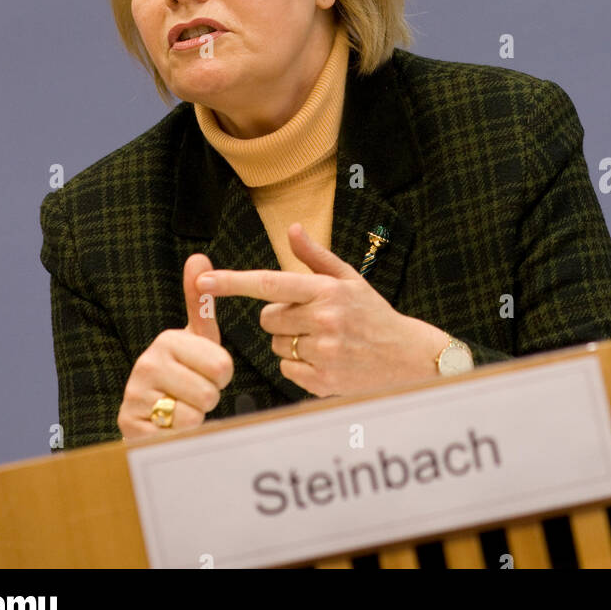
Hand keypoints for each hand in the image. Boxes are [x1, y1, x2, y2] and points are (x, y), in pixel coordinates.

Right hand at [117, 254, 234, 439]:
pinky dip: (180, 434)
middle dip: (208, 397)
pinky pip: (178, 434)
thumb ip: (200, 302)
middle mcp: (146, 364)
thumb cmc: (182, 372)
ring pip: (195, 414)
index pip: (221, 366)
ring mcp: (135, 396)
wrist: (150, 414)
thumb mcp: (196, 338)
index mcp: (166, 340)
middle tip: (192, 391)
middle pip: (210, 392)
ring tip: (181, 406)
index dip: (221, 375)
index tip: (205, 371)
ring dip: (195, 416)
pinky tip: (168, 424)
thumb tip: (199, 257)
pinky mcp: (131, 427)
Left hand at [196, 223, 449, 397]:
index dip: (233, 282)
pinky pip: (286, 370)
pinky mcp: (322, 381)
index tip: (204, 281)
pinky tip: (325, 360)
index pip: (269, 283)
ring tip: (322, 340)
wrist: (406, 357)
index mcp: (326, 290)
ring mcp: (323, 353)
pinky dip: (299, 366)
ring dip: (289, 342)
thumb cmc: (372, 313)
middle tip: (311, 318)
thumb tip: (291, 228)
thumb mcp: (349, 279)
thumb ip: (315, 256)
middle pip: (267, 318)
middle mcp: (323, 320)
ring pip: (276, 345)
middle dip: (280, 318)